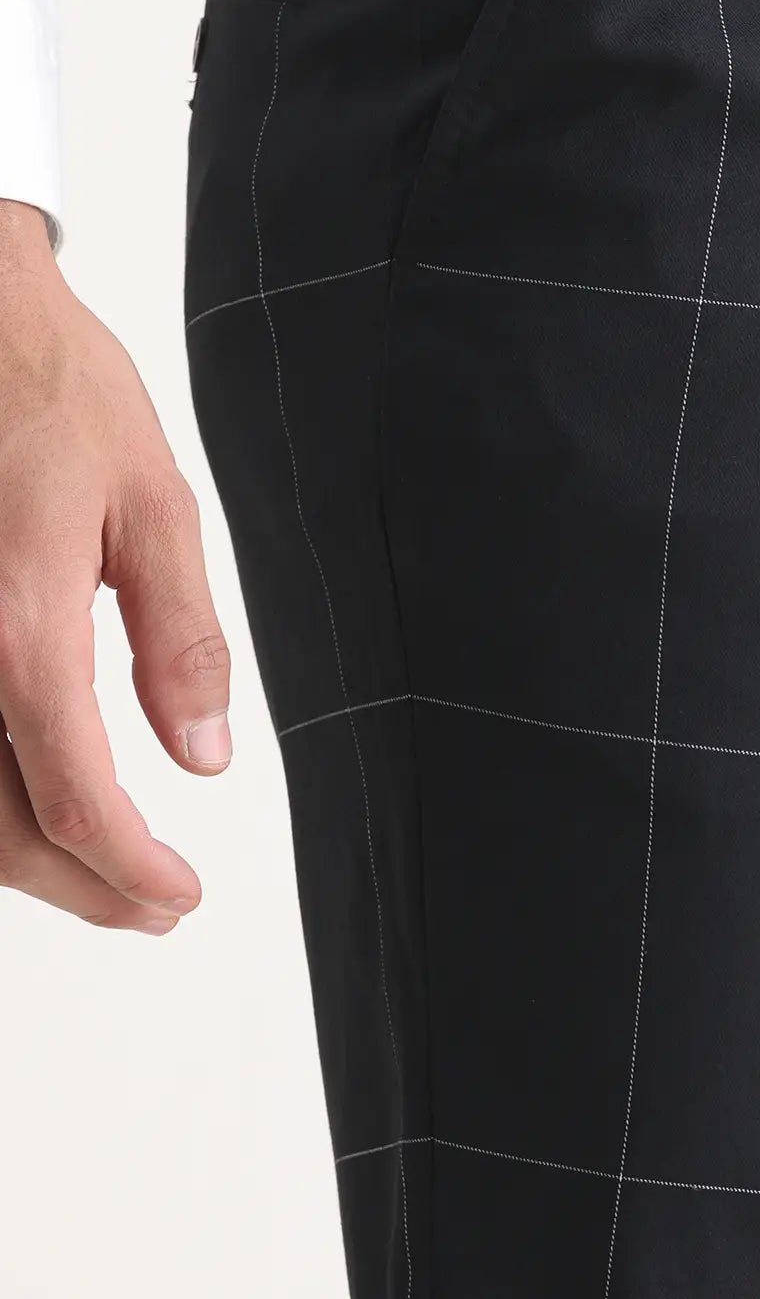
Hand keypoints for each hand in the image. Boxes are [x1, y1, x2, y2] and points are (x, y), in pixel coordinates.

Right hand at [0, 200, 230, 934]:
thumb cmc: (49, 390)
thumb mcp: (151, 500)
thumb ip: (179, 636)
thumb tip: (201, 756)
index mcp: (15, 624)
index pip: (72, 795)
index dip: (127, 868)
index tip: (176, 897)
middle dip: (79, 887)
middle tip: (152, 908)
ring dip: (21, 861)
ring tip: (103, 878)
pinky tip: (31, 804)